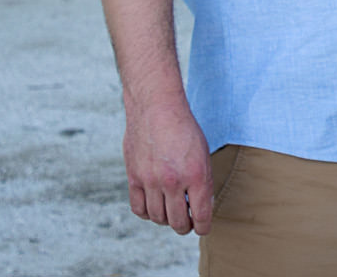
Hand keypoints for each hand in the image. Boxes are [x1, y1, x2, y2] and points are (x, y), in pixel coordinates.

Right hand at [123, 99, 214, 235]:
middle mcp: (173, 181)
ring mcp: (151, 180)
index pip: (201, 216)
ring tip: (172, 213)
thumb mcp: (202, 154)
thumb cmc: (183, 129)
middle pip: (177, 222)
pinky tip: (154, 206)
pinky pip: (139, 208)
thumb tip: (200, 208)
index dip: (202, 227)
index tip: (202, 228)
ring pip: (158, 218)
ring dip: (166, 220)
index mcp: (196, 175)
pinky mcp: (134, 177)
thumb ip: (202, 181)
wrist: (156, 108)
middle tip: (187, 222)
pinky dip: (147, 213)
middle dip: (185, 227)